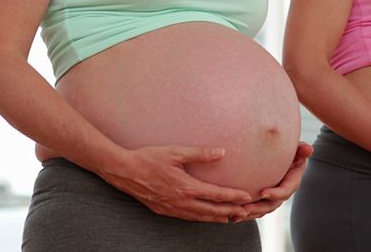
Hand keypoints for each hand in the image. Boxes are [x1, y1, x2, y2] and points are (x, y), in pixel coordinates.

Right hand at [99, 145, 251, 222]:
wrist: (124, 171)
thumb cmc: (150, 158)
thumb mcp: (176, 152)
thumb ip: (200, 154)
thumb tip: (222, 152)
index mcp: (186, 187)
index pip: (216, 195)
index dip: (233, 197)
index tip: (246, 197)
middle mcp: (181, 202)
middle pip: (211, 210)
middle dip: (230, 212)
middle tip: (246, 213)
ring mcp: (172, 208)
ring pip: (200, 217)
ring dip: (217, 218)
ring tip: (232, 218)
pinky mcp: (163, 210)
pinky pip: (187, 217)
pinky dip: (201, 218)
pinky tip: (206, 217)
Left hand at [235, 142, 312, 221]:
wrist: (284, 157)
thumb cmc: (291, 152)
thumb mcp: (297, 150)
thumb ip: (301, 151)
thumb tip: (308, 148)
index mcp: (292, 182)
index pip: (285, 190)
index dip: (275, 193)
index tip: (263, 193)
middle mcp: (283, 193)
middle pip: (272, 205)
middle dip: (258, 208)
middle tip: (245, 209)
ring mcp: (273, 198)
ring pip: (262, 210)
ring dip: (250, 213)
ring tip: (236, 215)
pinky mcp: (264, 200)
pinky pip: (255, 210)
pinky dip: (245, 214)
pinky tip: (233, 217)